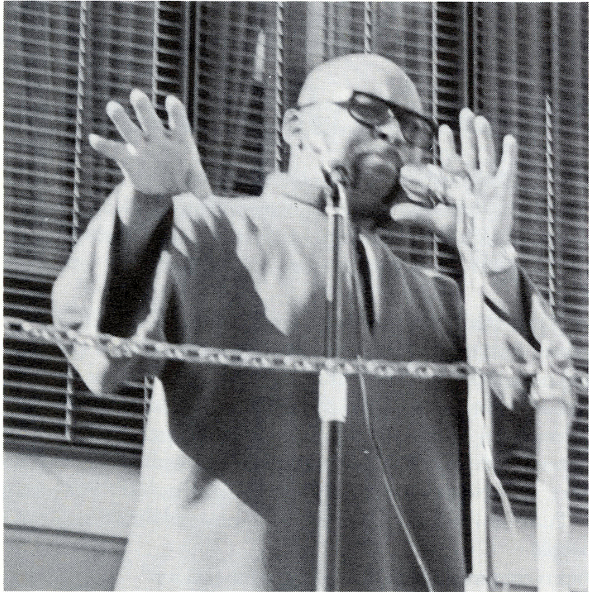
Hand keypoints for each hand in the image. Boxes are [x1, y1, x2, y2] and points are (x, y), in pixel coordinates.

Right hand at [89, 89, 210, 198]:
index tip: (171, 101)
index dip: (175, 112)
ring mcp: (142, 147)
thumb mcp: (195, 181)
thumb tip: (205, 196)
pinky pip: (115, 151)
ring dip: (121, 119)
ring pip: (131, 130)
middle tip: (137, 94)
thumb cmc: (185, 175)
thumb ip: (199, 184)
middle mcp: (159, 138)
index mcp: (179, 139)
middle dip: (144, 109)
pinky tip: (94, 139)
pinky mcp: (128, 159)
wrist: (166, 186)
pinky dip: (104, 146)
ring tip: (112, 106)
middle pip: (151, 121)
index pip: (178, 121)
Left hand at [391, 108, 517, 248]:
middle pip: (470, 151)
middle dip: (467, 133)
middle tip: (464, 112)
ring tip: (479, 120)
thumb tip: (391, 213)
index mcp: (457, 185)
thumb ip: (416, 215)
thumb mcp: (435, 221)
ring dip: (483, 138)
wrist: (479, 247)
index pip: (451, 159)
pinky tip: (509, 139)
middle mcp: (473, 180)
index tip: (443, 128)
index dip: (447, 144)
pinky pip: (507, 167)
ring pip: (486, 154)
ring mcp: (488, 183)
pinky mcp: (503, 189)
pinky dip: (509, 154)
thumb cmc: (458, 233)